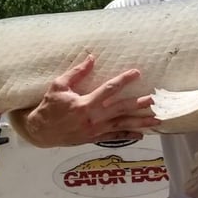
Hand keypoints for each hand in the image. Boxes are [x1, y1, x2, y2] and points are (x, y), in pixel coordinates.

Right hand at [13, 54, 158, 146]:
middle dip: (140, 103)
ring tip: (157, 119)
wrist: (40, 132)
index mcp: (85, 104)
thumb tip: (92, 58)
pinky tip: (141, 134)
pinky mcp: (94, 138)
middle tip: (156, 99)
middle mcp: (93, 118)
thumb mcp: (59, 86)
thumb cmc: (49, 107)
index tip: (136, 73)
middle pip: (121, 109)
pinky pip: (115, 137)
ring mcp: (95, 130)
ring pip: (122, 124)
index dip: (124, 80)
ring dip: (140, 122)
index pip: (109, 89)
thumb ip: (77, 72)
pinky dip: (128, 135)